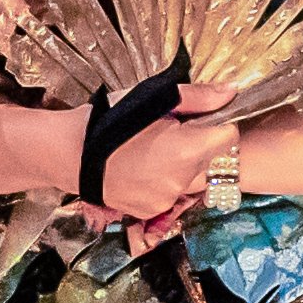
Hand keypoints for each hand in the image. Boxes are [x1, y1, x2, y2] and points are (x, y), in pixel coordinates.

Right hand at [92, 81, 238, 227]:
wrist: (71, 153)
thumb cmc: (111, 119)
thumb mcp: (154, 98)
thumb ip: (198, 97)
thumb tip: (232, 92)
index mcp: (189, 150)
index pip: (230, 138)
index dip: (220, 125)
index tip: (202, 120)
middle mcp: (183, 181)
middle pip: (211, 160)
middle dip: (200, 146)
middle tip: (171, 133)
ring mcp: (166, 200)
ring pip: (191, 179)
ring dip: (182, 166)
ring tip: (151, 151)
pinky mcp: (150, 211)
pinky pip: (169, 195)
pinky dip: (162, 182)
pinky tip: (140, 169)